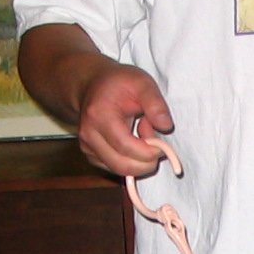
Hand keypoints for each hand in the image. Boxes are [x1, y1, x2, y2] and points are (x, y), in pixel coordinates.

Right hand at [73, 59, 175, 177]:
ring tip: (142, 138)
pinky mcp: (91, 156)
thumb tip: (166, 126)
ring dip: (139, 162)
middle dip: (146, 162)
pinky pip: (116, 169)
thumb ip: (155, 103)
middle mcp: (89, 135)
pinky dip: (130, 162)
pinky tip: (133, 143)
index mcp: (99, 115)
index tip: (161, 144)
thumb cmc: (118, 83)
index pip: (125, 146)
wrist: (92, 85)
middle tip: (155, 144)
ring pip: (120, 170)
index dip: (148, 152)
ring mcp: (87, 147)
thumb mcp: (142, 83)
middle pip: (122, 165)